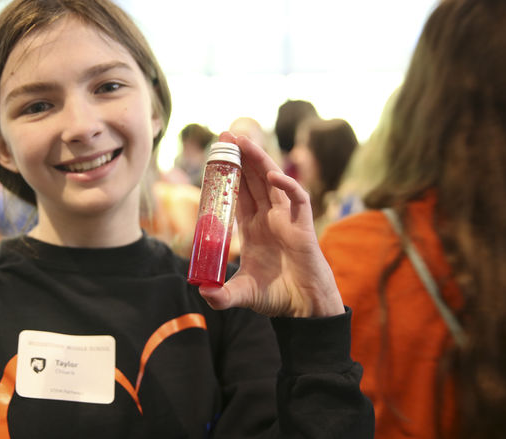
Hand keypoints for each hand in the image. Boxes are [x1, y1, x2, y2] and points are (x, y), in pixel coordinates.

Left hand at [198, 132, 343, 317]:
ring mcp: (286, 220)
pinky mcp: (303, 226)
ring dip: (259, 160)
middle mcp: (268, 218)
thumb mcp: (242, 294)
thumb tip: (201, 291)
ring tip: (243, 140)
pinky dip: (287, 186)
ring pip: (272, 182)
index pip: (237, 194)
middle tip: (225, 135)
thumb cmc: (277, 296)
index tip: (213, 156)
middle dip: (240, 157)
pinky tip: (273, 177)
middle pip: (252, 180)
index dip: (227, 174)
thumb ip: (222, 295)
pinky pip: (297, 200)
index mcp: (252, 228)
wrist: (304, 308)